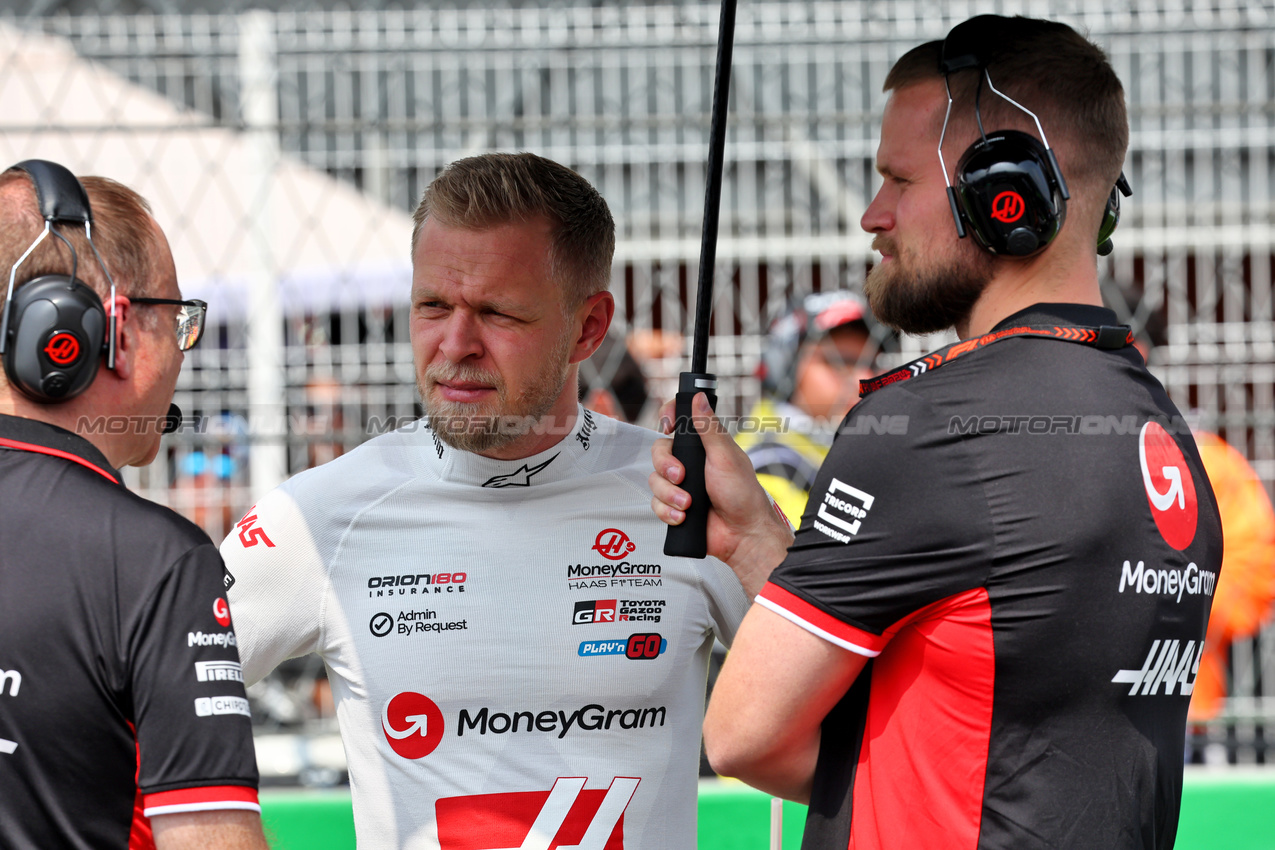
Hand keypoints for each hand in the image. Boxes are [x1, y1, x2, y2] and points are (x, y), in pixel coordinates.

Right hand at [649, 392, 792, 595]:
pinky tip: (683, 516)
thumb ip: (709, 428)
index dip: (668, 418)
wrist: (742, 535)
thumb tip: (699, 399)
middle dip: (666, 467)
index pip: (678, 422)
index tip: (667, 425)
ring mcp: (681, 486)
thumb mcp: (726, 456)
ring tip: (688, 503)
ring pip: (654, 481)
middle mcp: (690, 464)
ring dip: (669, 494)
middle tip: (682, 477)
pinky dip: (667, 511)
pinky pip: (655, 504)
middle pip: (659, 453)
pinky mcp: (674, 507)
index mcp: (704, 446)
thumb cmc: (743, 496)